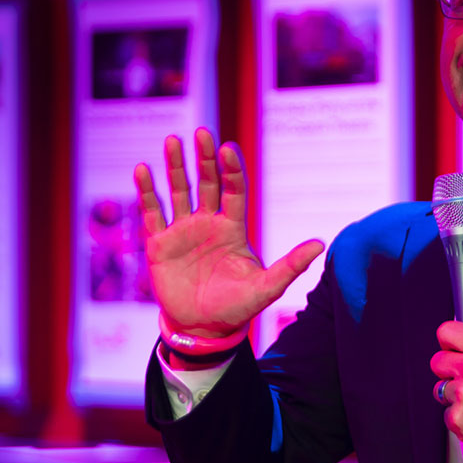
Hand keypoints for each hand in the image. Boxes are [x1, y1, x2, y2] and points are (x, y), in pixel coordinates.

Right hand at [133, 128, 324, 348]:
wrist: (203, 329)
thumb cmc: (237, 307)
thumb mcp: (267, 287)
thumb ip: (291, 265)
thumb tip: (321, 244)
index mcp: (233, 228)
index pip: (233, 191)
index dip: (231, 170)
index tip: (228, 150)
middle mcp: (207, 223)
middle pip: (206, 182)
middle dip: (204, 158)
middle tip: (202, 132)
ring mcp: (182, 231)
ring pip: (178, 191)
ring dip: (174, 166)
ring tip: (172, 140)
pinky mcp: (159, 244)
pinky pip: (152, 213)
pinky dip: (147, 192)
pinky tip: (142, 170)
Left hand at [430, 291, 462, 458]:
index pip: (445, 332)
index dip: (450, 340)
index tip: (456, 348)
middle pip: (437, 362)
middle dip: (451, 369)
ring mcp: (462, 395)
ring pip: (440, 389)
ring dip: (455, 393)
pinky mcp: (458, 419)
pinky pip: (447, 413)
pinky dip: (460, 415)